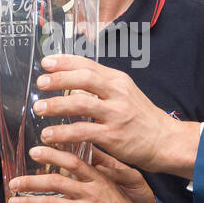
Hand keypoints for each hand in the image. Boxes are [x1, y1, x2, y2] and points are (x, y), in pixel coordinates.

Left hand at [7, 145, 145, 202]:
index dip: (52, 155)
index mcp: (97, 179)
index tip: (34, 152)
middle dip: (31, 182)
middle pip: (56, 183)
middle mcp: (91, 193)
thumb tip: (78, 154)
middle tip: (14, 183)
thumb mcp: (110, 184)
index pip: (72, 162)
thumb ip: (93, 171)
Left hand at [29, 55, 199, 176]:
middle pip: (83, 79)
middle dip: (58, 79)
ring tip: (39, 109)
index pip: (88, 64)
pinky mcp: (113, 136)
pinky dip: (62, 133)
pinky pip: (82, 132)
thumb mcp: (124, 95)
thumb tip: (71, 81)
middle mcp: (117, 93)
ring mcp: (116, 114)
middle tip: (40, 83)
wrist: (164, 141)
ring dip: (56, 106)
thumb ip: (101, 87)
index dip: (64, 62)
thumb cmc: (141, 118)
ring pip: (80, 104)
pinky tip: (49, 135)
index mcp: (118, 81)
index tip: (46, 62)